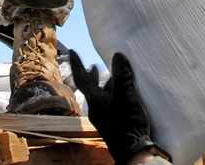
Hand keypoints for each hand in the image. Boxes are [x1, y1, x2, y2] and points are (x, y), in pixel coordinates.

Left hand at [69, 50, 166, 164]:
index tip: (72, 51)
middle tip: (92, 65)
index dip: (77, 63)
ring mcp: (104, 116)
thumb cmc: (127, 124)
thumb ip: (122, 76)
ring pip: (101, 95)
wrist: (132, 152)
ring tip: (110, 75)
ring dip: (104, 84)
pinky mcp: (113, 122)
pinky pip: (110, 103)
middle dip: (91, 75)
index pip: (82, 78)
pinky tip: (123, 93)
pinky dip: (114, 94)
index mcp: (95, 100)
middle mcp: (97, 108)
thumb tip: (118, 55)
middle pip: (90, 87)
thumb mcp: (125, 96)